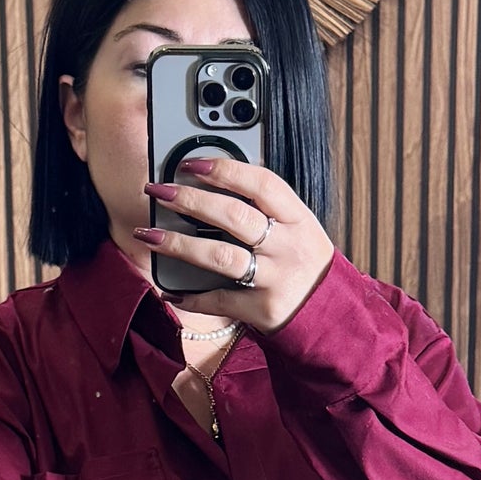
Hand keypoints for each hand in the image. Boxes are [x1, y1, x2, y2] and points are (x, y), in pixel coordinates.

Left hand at [134, 154, 334, 332]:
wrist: (331, 316)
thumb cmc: (305, 265)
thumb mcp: (298, 229)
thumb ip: (265, 209)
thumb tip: (212, 183)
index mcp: (298, 219)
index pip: (262, 184)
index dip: (225, 169)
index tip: (191, 163)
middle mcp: (288, 247)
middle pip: (234, 217)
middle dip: (190, 201)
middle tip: (159, 191)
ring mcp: (275, 280)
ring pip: (220, 257)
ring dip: (179, 245)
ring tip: (149, 235)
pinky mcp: (262, 310)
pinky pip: (219, 300)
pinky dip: (192, 297)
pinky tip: (170, 291)